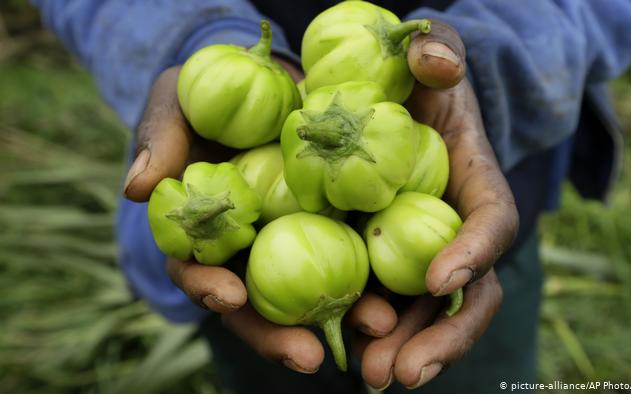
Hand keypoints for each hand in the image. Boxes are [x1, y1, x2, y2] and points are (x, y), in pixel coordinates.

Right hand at [123, 60, 393, 373]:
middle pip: (256, 305)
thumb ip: (159, 139)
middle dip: (278, 335)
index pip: (196, 270)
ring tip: (373, 330)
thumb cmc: (209, 96)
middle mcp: (245, 248)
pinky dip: (371, 280)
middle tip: (308, 357)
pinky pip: (351, 258)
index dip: (208, 287)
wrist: (266, 83)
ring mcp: (290, 242)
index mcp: (201, 231)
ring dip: (338, 320)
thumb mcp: (177, 104)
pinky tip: (399, 296)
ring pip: (309, 294)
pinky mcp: (333, 228)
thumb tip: (135, 187)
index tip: (230, 297)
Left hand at [357, 21, 518, 389]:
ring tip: (371, 374)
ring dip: (403, 348)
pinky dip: (365, 328)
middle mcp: (455, 230)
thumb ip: (439, 50)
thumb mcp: (431, 52)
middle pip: (465, 292)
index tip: (440, 280)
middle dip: (441, 337)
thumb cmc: (416, 77)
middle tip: (402, 370)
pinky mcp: (383, 259)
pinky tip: (339, 349)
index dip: (474, 251)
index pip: (493, 222)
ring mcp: (420, 250)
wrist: (389, 103)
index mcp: (477, 185)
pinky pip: (381, 299)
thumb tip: (435, 63)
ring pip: (423, 313)